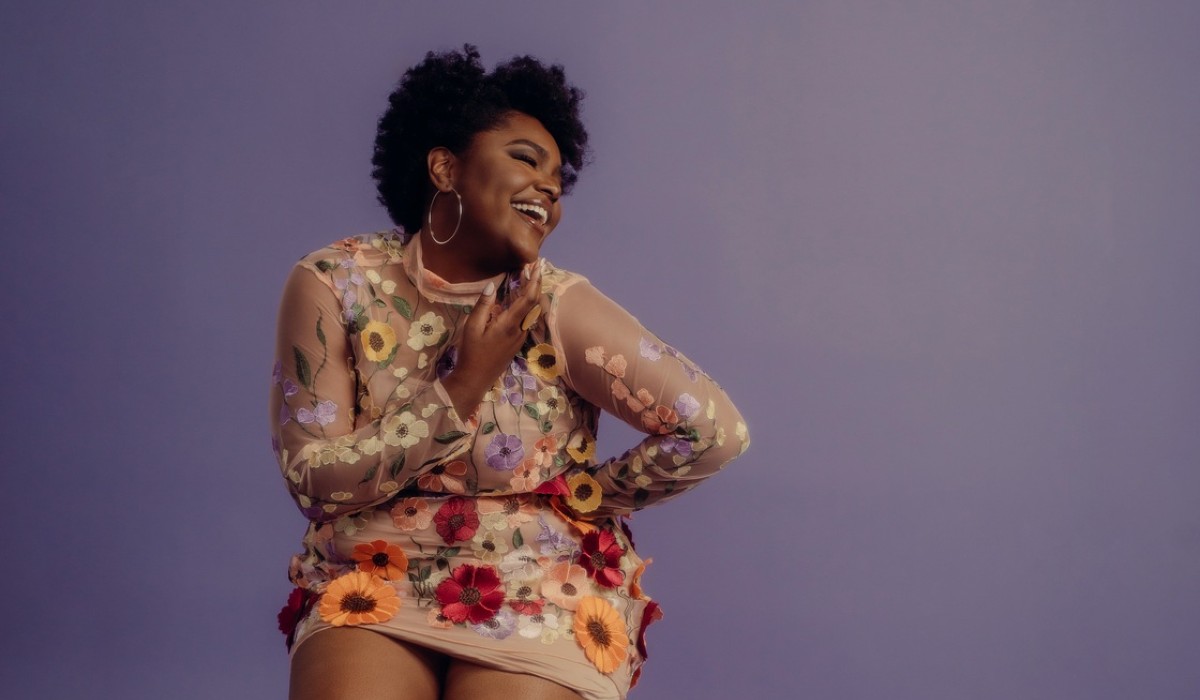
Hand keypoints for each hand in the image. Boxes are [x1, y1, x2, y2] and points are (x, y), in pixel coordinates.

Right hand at [442, 261, 542, 416]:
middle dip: (537, 284)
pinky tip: (522, 300)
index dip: (534, 281)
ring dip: (534, 294)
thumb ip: (483, 306)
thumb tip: (492, 286)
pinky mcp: (517, 342)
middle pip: (535, 303)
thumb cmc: (471, 352)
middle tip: (536, 268)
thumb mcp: (472, 327)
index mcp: (509, 324)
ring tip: (530, 279)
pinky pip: (528, 320)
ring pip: (533, 312)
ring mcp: (520, 338)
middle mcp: (520, 330)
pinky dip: (529, 305)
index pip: (528, 299)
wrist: (475, 379)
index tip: (536, 266)